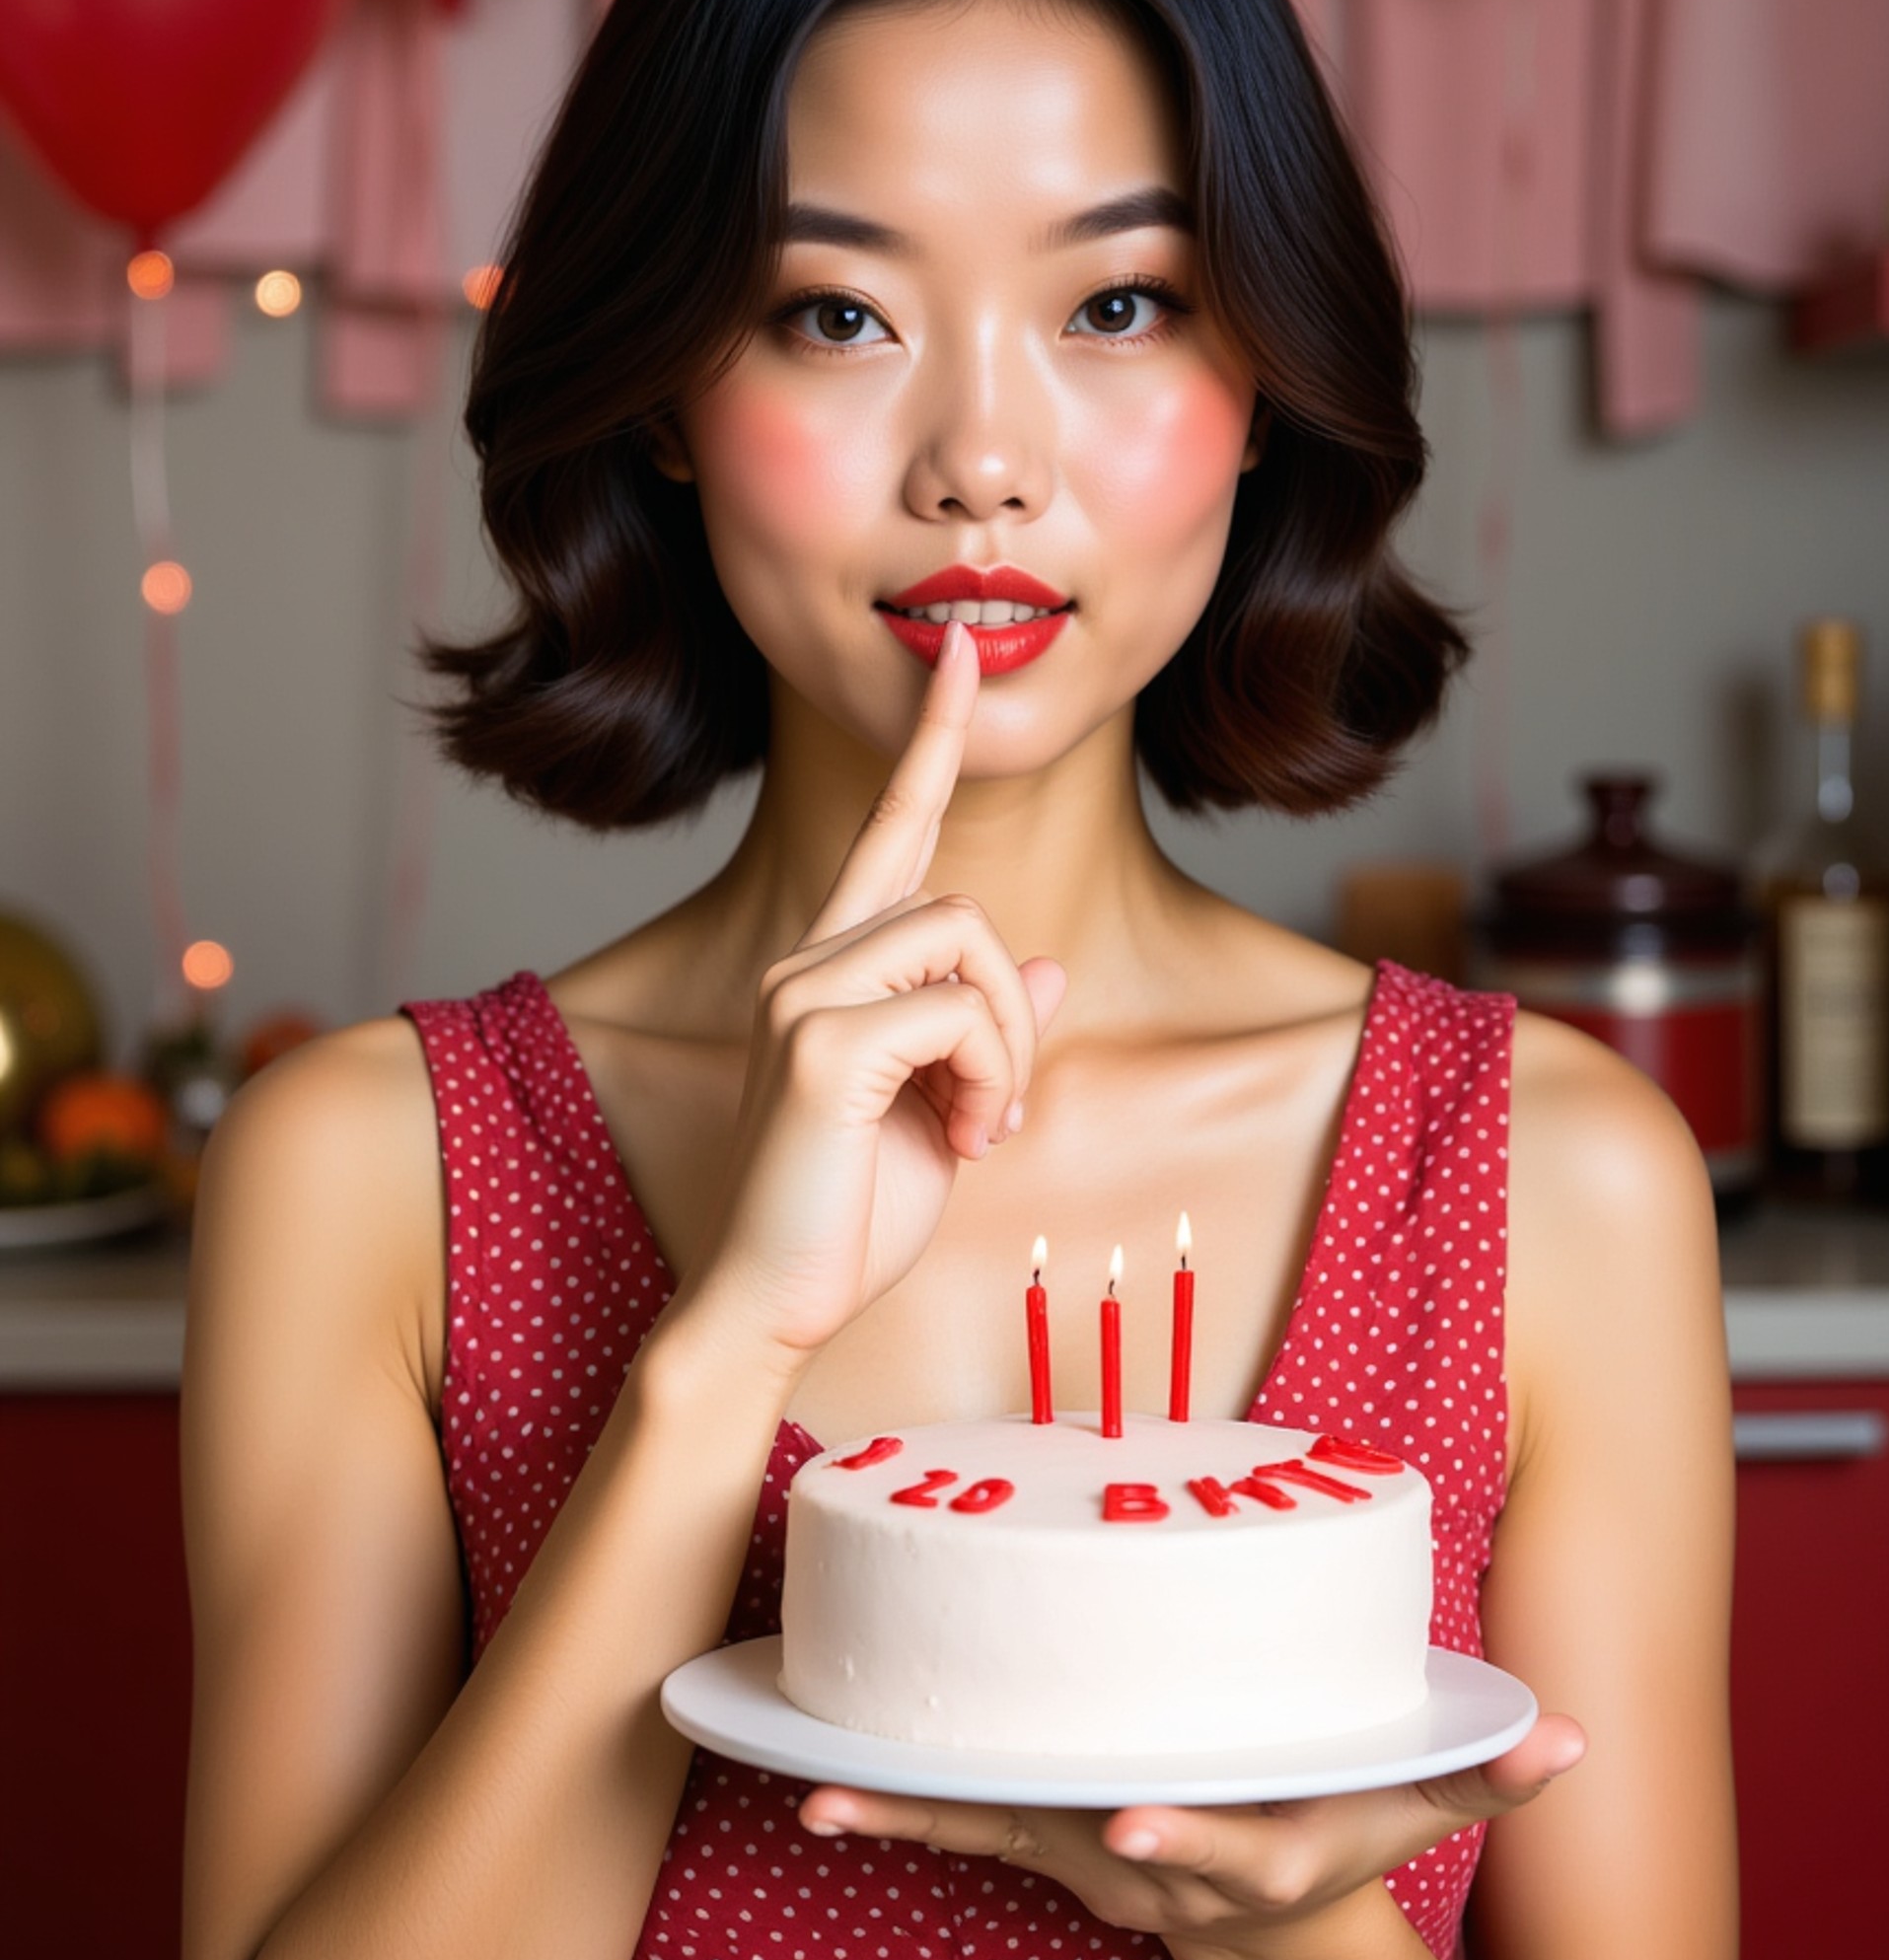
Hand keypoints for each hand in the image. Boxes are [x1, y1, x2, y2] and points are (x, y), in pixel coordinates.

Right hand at [687, 621, 1066, 1361]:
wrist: (772, 1306)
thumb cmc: (850, 1216)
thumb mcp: (947, 1111)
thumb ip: (987, 1030)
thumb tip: (1045, 960)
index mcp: (830, 967)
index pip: (891, 828)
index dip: (932, 738)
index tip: (964, 653)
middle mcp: (804, 960)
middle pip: (961, 904)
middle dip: (1013, 1012)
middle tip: (999, 1114)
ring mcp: (800, 992)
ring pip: (968, 944)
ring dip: (1008, 1048)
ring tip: (980, 1127)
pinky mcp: (816, 1040)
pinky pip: (960, 1010)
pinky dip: (993, 1076)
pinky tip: (966, 1140)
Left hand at [795, 1715, 1585, 1958]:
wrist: (1271, 1928)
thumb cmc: (1340, 1839)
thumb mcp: (1419, 1807)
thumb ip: (1486, 1771)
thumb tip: (1570, 1739)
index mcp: (1248, 1849)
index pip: (1222, 1849)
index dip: (1185, 1838)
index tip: (1134, 1819)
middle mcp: (1152, 1863)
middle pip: (1058, 1845)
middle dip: (974, 1823)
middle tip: (863, 1799)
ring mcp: (1087, 1857)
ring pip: (986, 1833)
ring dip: (899, 1813)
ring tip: (810, 1792)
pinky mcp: (1048, 1836)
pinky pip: (963, 1818)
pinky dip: (894, 1801)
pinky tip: (814, 1776)